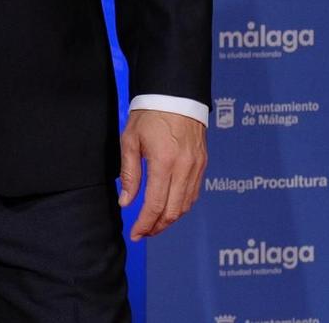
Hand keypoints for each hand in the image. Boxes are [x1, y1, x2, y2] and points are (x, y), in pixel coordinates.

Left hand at [116, 110, 205, 240]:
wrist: (176, 93)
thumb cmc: (150, 114)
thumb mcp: (131, 140)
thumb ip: (130, 173)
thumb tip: (126, 202)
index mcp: (164, 162)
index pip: (156, 205)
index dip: (144, 224)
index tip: (135, 234)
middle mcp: (184, 167)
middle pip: (173, 211)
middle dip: (157, 227)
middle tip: (143, 232)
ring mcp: (196, 165)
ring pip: (186, 205)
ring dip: (170, 219)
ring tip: (154, 223)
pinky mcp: (202, 162)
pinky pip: (194, 192)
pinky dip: (181, 205)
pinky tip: (169, 206)